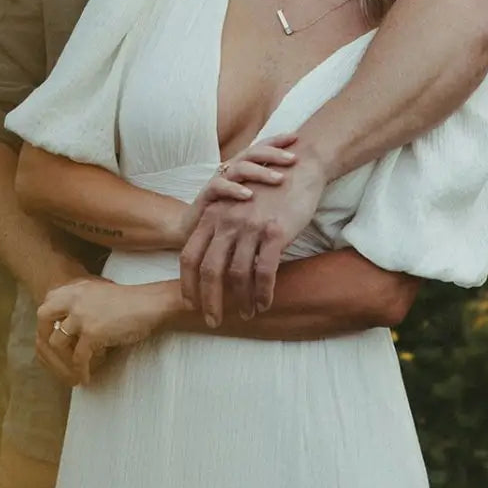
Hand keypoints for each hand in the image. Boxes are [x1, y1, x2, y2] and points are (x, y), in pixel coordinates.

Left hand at [36, 277, 173, 385]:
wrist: (151, 304)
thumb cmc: (132, 302)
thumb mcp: (101, 294)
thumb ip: (82, 303)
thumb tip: (67, 324)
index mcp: (77, 287)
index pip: (49, 300)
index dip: (47, 318)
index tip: (53, 332)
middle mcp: (75, 298)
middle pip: (44, 316)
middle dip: (44, 335)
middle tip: (53, 352)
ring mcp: (81, 316)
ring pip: (57, 342)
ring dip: (62, 360)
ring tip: (72, 371)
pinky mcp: (92, 333)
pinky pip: (77, 358)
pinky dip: (80, 371)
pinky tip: (85, 378)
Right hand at [175, 131, 299, 248]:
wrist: (198, 234)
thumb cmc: (232, 217)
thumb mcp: (255, 203)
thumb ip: (271, 193)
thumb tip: (301, 185)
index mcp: (243, 167)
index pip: (261, 148)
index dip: (277, 141)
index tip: (296, 137)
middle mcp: (231, 169)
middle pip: (253, 153)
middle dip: (274, 154)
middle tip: (293, 159)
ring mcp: (218, 181)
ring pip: (239, 167)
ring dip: (260, 171)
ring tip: (279, 179)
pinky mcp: (206, 196)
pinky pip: (219, 186)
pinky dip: (234, 189)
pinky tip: (249, 196)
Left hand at [179, 149, 328, 326]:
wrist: (300, 167)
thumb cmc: (268, 188)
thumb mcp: (236, 203)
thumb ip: (223, 228)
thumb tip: (216, 263)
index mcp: (213, 215)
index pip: (189, 255)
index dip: (187, 283)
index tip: (191, 304)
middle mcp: (227, 221)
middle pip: (209, 269)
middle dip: (209, 300)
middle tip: (213, 320)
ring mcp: (251, 227)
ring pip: (238, 275)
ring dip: (241, 301)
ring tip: (247, 313)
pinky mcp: (275, 233)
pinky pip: (264, 272)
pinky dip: (263, 293)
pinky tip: (265, 303)